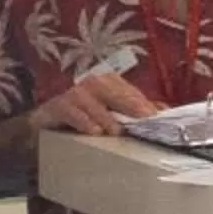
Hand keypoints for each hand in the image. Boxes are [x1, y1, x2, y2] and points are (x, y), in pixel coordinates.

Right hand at [31, 72, 161, 137]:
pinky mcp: (59, 106)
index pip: (131, 93)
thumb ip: (136, 109)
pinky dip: (85, 122)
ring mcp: (76, 93)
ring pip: (96, 105)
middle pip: (117, 95)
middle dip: (132, 108)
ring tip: (116, 132)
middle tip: (144, 121)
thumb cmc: (85, 114)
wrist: (48, 120)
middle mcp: (94, 83)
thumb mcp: (111, 110)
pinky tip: (94, 132)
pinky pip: (74, 113)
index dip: (144, 105)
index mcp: (110, 81)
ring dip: (107, 119)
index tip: (155, 117)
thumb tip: (164, 111)